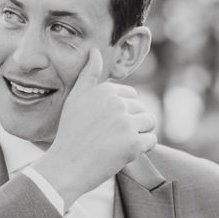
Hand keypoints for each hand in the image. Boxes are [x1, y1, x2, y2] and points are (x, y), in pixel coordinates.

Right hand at [32, 48, 156, 205]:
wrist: (66, 166)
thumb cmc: (71, 133)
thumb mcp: (75, 99)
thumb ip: (88, 74)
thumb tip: (95, 51)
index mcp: (105, 90)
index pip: (131, 96)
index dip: (122, 112)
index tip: (106, 125)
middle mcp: (116, 103)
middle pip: (141, 108)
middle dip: (132, 123)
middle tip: (110, 137)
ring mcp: (125, 123)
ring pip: (149, 122)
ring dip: (140, 134)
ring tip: (119, 143)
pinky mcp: (133, 143)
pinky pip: (151, 140)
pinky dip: (143, 148)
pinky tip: (125, 152)